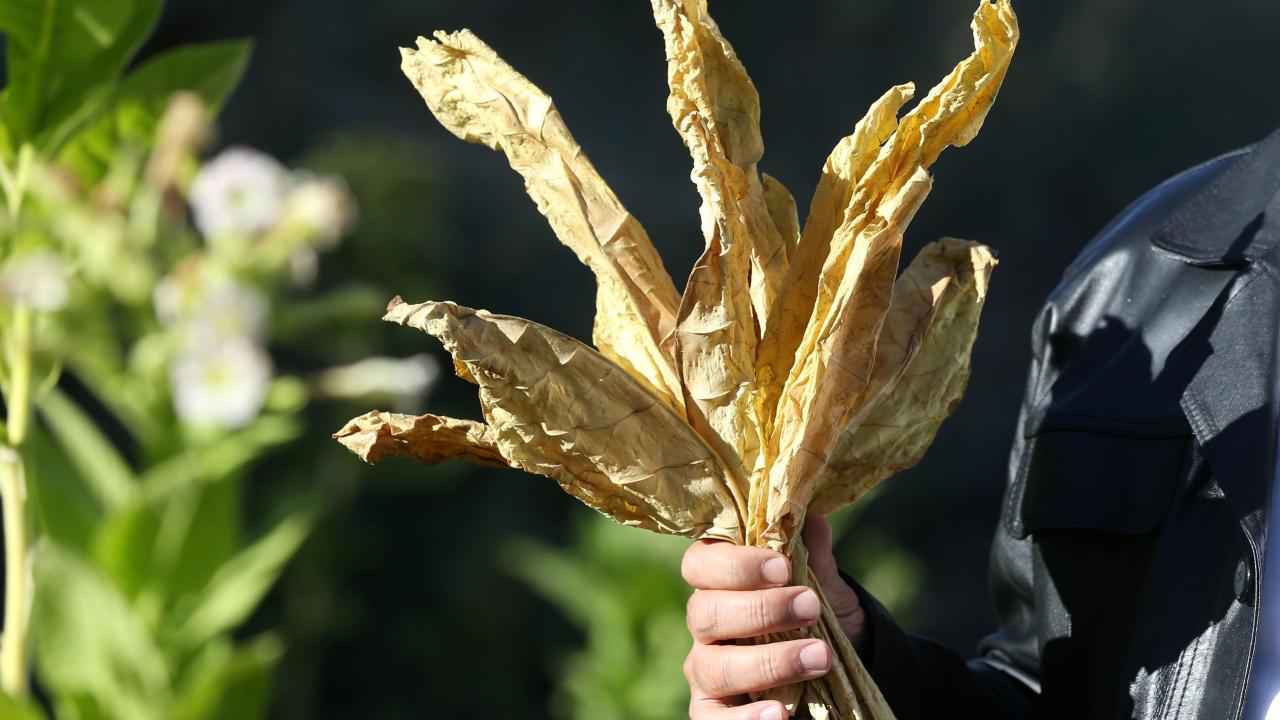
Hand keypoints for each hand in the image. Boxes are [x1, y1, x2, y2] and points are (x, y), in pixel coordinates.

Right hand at [680, 515, 865, 719]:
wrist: (833, 667)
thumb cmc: (814, 616)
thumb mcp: (822, 587)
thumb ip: (813, 558)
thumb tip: (814, 521)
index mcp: (718, 582)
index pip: (700, 564)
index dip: (736, 565)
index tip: (783, 568)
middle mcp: (704, 625)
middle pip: (704, 613)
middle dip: (760, 610)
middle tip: (810, 608)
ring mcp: (705, 669)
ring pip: (712, 667)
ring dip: (768, 662)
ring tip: (819, 658)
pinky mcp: (712, 711)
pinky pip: (714, 719)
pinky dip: (745, 719)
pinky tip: (779, 714)